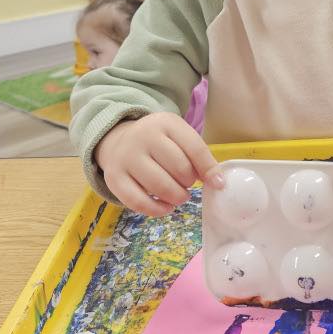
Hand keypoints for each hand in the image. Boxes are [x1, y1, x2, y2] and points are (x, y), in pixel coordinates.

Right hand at [94, 112, 223, 215]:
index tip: (218, 184)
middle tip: (187, 183)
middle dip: (190, 183)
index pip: (195, 148)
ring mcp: (126, 157)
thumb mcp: (180, 138)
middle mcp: (143, 137)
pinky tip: (166, 207)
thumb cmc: (159, 142)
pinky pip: (138, 202)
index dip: (209, 170)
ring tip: (179, 195)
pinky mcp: (114, 178)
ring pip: (161, 187)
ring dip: (177, 197)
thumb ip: (199, 156)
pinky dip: (157, 210)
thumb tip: (218, 183)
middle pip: (179, 169)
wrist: (119, 140)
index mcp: (166, 123)